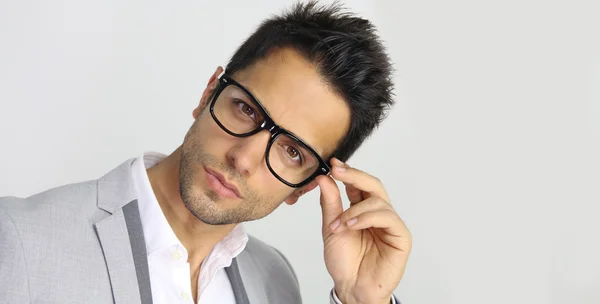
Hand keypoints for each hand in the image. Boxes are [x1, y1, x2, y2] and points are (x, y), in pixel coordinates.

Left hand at [317, 158, 410, 303]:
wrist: (351, 288)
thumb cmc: (344, 262)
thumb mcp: (330, 228)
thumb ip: (330, 203)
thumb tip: (325, 178)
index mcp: (363, 210)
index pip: (359, 185)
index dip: (348, 172)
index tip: (333, 164)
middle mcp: (379, 214)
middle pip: (373, 185)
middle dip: (355, 176)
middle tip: (337, 171)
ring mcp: (391, 224)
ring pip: (379, 201)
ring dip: (355, 209)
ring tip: (339, 224)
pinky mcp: (401, 237)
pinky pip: (388, 217)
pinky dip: (368, 218)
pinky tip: (353, 225)